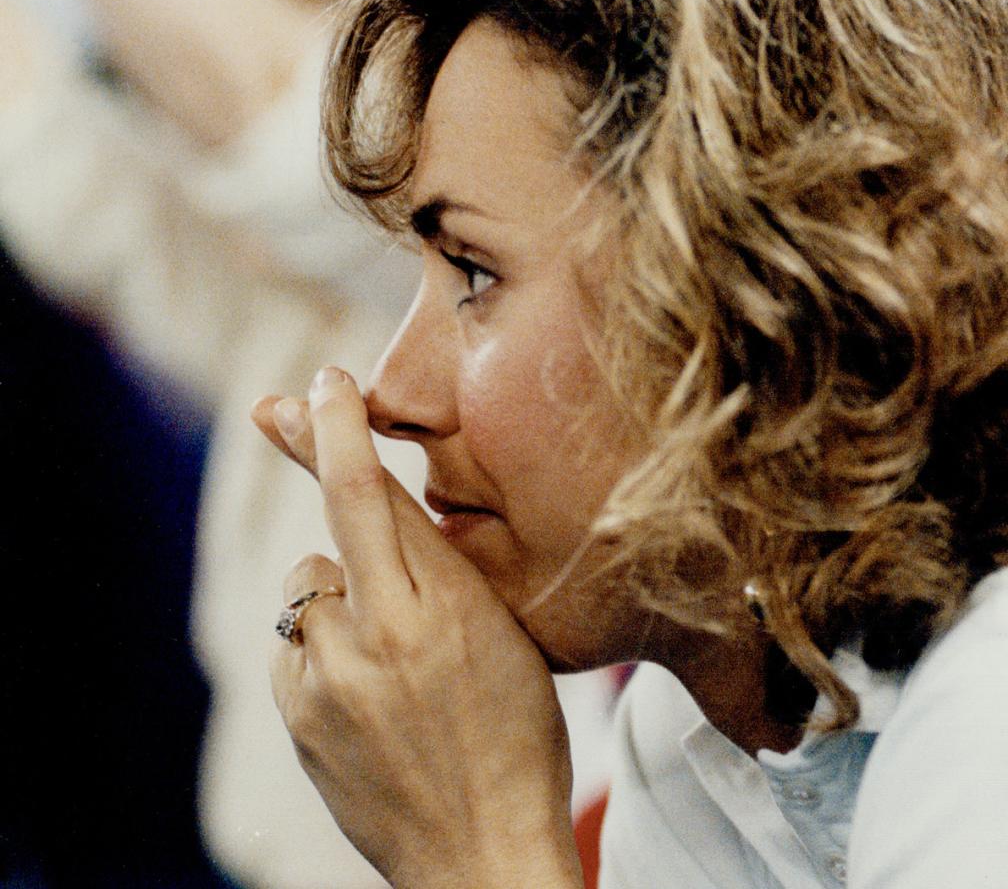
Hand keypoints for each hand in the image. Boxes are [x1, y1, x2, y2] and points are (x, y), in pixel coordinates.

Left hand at [257, 368, 584, 888]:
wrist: (480, 851)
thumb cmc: (520, 739)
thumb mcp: (509, 639)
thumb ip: (447, 575)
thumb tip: (380, 511)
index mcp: (445, 610)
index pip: (378, 495)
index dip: (342, 430)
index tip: (326, 381)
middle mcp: (377, 636)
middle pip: (330, 518)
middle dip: (311, 453)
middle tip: (273, 405)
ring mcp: (328, 681)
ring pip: (310, 586)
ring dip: (339, 593)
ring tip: (390, 647)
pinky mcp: (299, 717)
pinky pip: (297, 646)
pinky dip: (322, 649)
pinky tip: (367, 689)